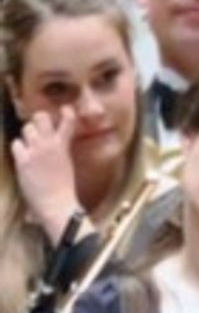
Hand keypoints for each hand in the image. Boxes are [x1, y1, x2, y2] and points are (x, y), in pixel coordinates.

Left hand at [10, 107, 79, 241]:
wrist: (55, 203)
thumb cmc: (63, 187)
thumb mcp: (67, 162)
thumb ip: (61, 149)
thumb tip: (54, 143)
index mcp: (63, 145)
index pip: (68, 120)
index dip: (66, 112)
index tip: (65, 109)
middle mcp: (49, 144)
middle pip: (41, 117)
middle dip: (39, 120)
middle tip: (38, 127)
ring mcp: (35, 151)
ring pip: (27, 128)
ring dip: (27, 134)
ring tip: (29, 142)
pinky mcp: (23, 160)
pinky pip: (16, 144)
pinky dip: (18, 148)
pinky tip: (22, 155)